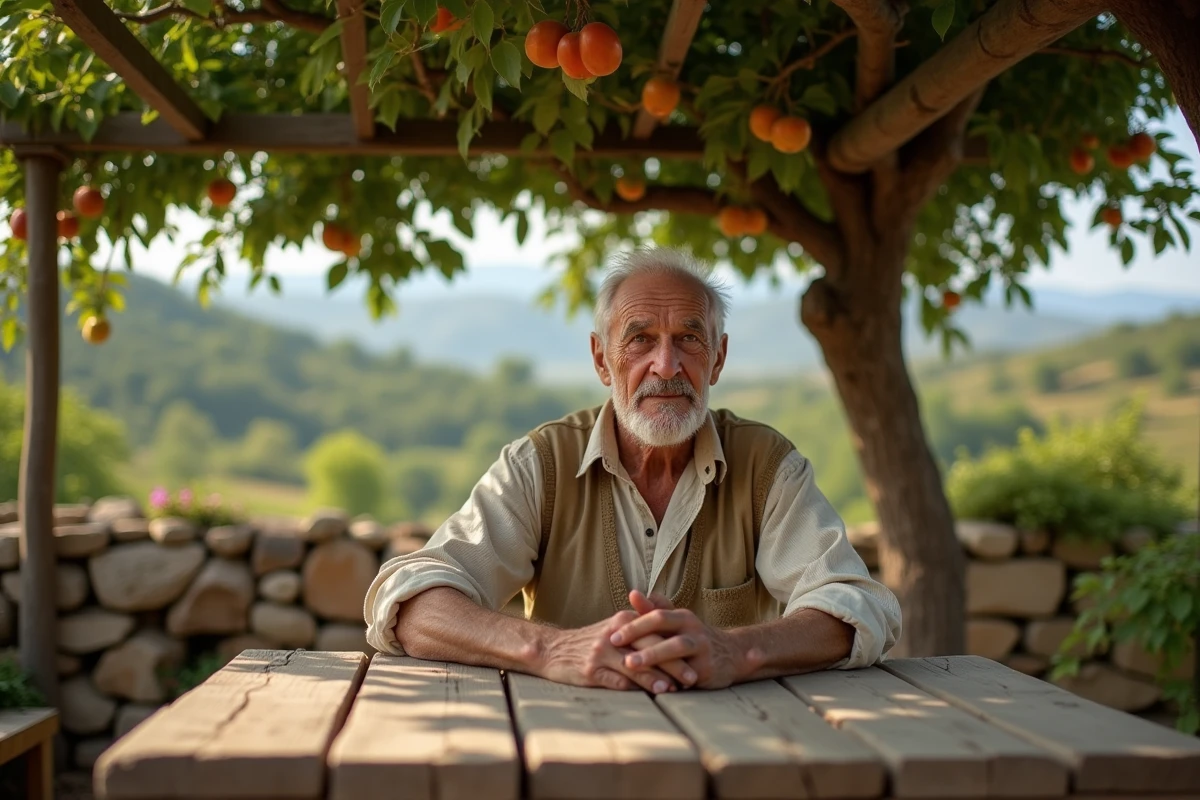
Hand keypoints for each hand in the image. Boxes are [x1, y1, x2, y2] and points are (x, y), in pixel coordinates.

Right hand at [537, 610, 679, 692]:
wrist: (552, 649)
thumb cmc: (590, 642)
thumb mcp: (615, 629)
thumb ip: (640, 631)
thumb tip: (671, 641)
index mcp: (623, 621)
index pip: (656, 632)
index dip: (676, 646)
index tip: (695, 659)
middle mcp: (613, 635)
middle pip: (649, 647)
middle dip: (673, 663)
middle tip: (692, 677)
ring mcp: (601, 652)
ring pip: (634, 665)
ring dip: (655, 678)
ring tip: (673, 689)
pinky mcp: (590, 670)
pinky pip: (616, 681)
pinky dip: (633, 688)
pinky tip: (646, 696)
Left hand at [610, 591, 749, 689]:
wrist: (733, 655)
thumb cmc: (695, 639)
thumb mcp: (678, 623)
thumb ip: (654, 610)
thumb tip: (633, 593)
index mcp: (682, 617)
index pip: (655, 615)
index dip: (634, 623)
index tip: (611, 634)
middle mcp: (692, 628)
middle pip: (663, 626)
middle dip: (638, 634)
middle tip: (614, 643)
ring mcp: (701, 647)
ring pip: (676, 647)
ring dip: (652, 654)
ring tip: (631, 664)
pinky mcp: (707, 668)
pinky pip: (686, 673)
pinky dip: (669, 678)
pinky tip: (650, 684)